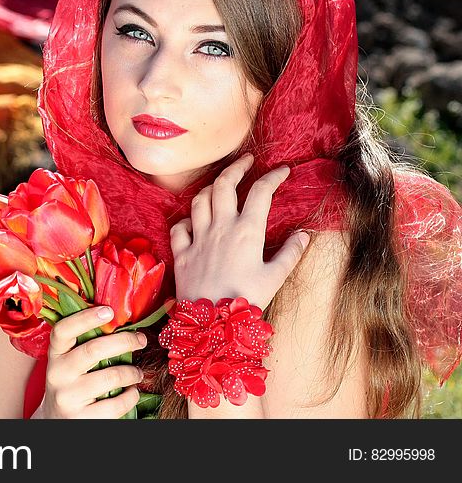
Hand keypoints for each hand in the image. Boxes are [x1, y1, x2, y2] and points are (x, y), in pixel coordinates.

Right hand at [34, 306, 146, 418]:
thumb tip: (118, 320)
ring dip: (132, 372)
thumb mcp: (68, 362)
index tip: (109, 311)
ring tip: (138, 373)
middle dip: (124, 341)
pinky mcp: (82, 419)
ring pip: (110, 377)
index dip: (85, 318)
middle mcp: (58, 375)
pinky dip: (131, 396)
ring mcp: (68, 398)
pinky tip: (132, 392)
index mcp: (55, 355)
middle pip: (93, 350)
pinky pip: (116, 404)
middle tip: (140, 340)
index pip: (63, 330)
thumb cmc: (70, 383)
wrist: (55, 421)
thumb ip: (83, 344)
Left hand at [169, 153, 310, 309]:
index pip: (260, 192)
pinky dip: (185, 219)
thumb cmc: (246, 299)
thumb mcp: (274, 277)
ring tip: (219, 184)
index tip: (282, 170)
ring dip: (210, 188)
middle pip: (224, 184)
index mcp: (247, 231)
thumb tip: (304, 235)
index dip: (272, 176)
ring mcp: (198, 238)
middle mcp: (220, 227)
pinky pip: (179, 226)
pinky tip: (192, 221)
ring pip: (199, 200)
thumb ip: (290, 254)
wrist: (212, 321)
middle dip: (235, 168)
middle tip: (246, 161)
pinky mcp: (181, 252)